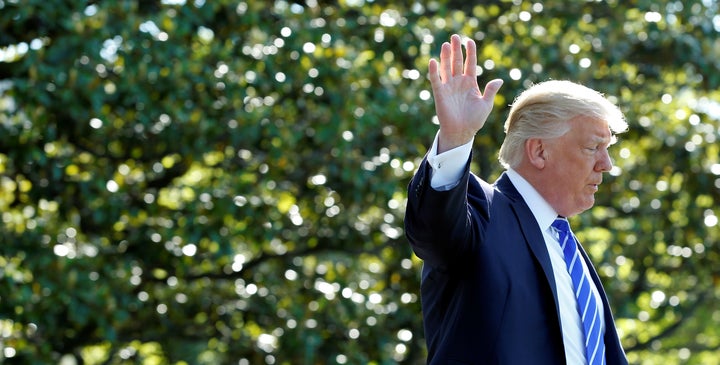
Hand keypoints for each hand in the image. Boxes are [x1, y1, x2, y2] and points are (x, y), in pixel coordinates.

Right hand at [429, 34, 502, 152]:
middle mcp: (459, 82)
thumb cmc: (474, 120)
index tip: (469, 41)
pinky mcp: (440, 94)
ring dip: (445, 57)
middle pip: (457, 62)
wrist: (462, 132)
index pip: (470, 63)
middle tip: (454, 36)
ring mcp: (449, 87)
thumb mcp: (486, 105)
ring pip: (446, 68)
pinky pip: (436, 80)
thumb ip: (490, 91)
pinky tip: (433, 61)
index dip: (470, 52)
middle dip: (456, 49)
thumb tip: (499, 80)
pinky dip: (434, 71)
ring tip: (445, 44)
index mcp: (471, 83)